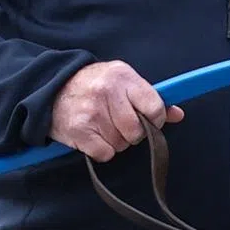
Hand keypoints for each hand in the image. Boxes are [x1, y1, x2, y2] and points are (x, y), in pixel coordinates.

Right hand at [50, 61, 183, 161]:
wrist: (51, 89)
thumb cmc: (93, 85)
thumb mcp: (122, 81)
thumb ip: (150, 97)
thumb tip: (177, 115)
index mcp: (122, 76)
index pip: (153, 106)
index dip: (154, 119)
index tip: (148, 120)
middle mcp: (107, 92)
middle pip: (137, 130)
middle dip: (132, 133)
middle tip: (119, 123)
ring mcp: (92, 112)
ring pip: (122, 144)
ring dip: (116, 141)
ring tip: (103, 125)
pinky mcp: (80, 131)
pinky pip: (105, 153)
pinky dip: (102, 150)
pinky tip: (93, 135)